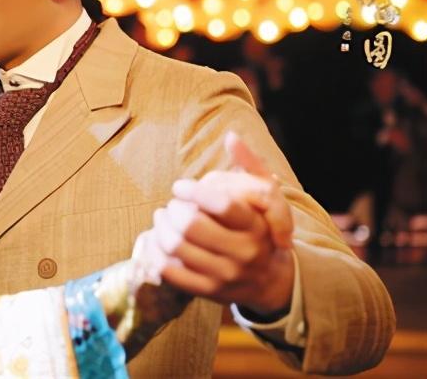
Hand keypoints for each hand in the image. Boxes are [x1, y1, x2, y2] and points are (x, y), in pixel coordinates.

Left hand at [152, 131, 295, 315]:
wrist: (271, 281)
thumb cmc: (261, 230)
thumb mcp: (266, 196)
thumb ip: (250, 164)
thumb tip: (232, 135)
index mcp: (256, 226)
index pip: (221, 204)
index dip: (193, 190)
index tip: (180, 186)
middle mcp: (243, 253)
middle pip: (191, 225)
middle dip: (172, 209)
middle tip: (170, 205)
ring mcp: (225, 275)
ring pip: (176, 246)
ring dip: (160, 228)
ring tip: (162, 218)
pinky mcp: (207, 291)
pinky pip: (170, 271)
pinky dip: (156, 252)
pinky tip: (157, 240)